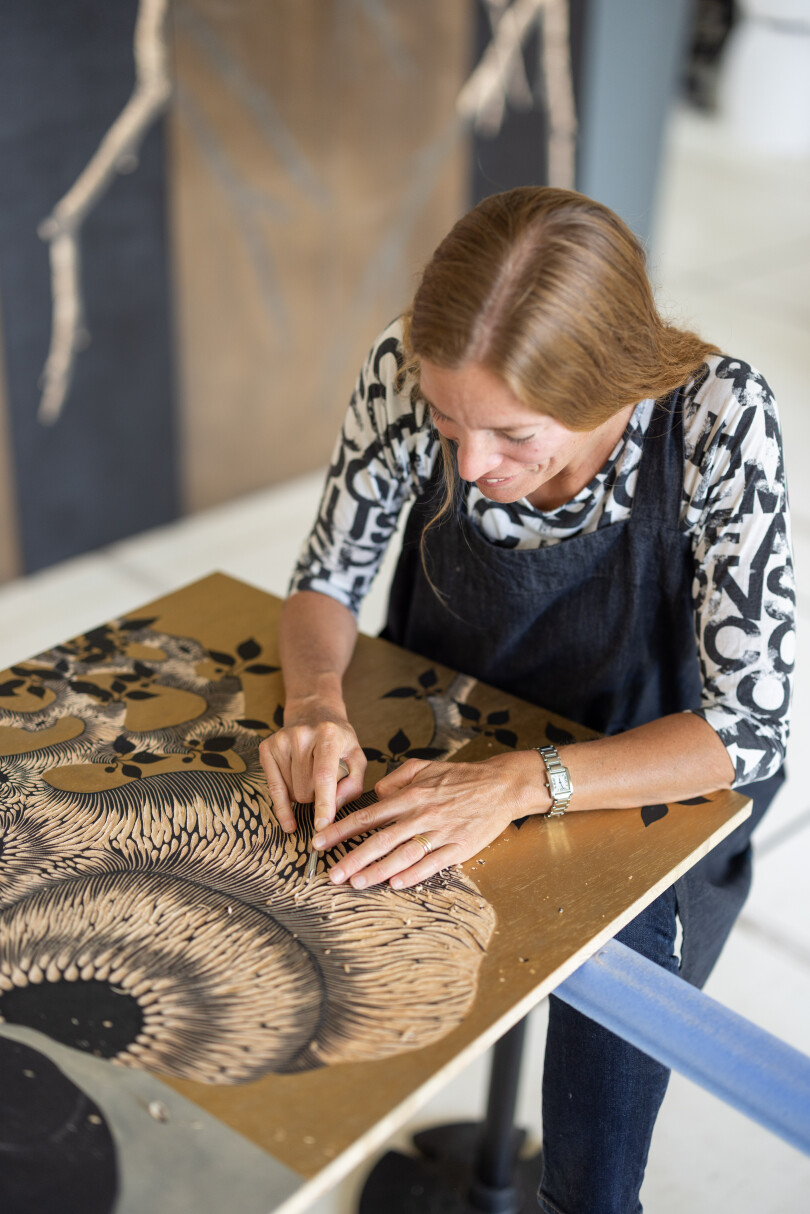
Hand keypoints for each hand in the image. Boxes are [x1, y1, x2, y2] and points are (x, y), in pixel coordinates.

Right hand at [258, 698, 365, 833]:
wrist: (313, 712)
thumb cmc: (339, 741)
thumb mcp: (356, 757)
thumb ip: (353, 784)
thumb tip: (334, 808)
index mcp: (329, 735)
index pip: (324, 775)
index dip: (323, 803)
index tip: (322, 826)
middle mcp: (302, 735)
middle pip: (307, 789)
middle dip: (317, 797)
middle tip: (323, 782)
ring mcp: (281, 740)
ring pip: (291, 792)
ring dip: (302, 794)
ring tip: (309, 775)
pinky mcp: (267, 747)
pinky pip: (273, 788)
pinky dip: (284, 803)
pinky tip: (289, 817)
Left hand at [311, 750, 545, 889]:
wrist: (501, 785)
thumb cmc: (461, 777)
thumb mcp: (424, 766)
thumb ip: (396, 778)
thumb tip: (376, 793)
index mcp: (410, 795)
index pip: (367, 815)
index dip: (340, 830)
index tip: (319, 842)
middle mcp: (421, 814)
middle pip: (380, 839)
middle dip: (352, 858)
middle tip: (331, 874)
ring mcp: (440, 832)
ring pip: (403, 855)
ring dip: (377, 871)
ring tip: (356, 883)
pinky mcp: (459, 847)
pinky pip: (432, 864)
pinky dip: (413, 875)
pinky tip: (395, 884)